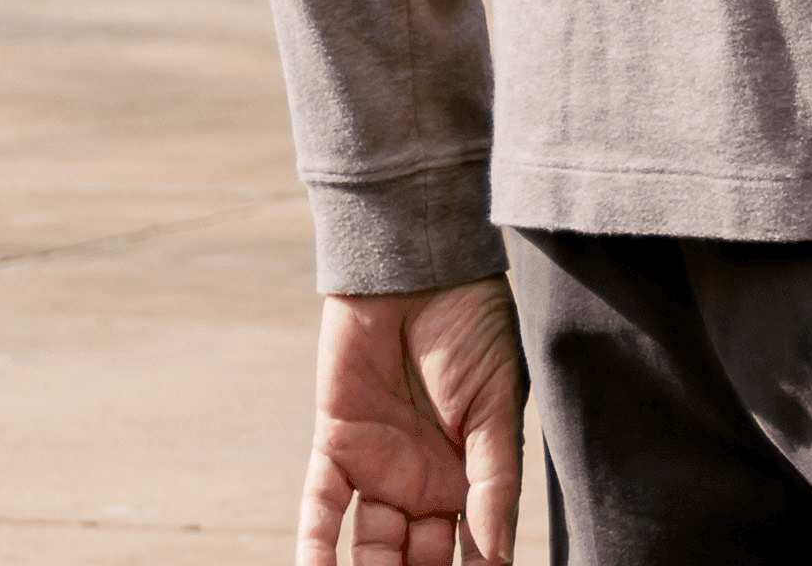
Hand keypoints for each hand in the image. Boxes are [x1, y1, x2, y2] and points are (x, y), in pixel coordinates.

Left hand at [296, 280, 523, 565]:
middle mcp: (424, 479)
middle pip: (417, 556)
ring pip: (368, 545)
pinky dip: (316, 546)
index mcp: (471, 471)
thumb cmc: (474, 329)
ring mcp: (378, 467)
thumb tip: (495, 554)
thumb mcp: (496, 406)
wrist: (421, 274)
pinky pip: (321, 507)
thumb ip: (493, 479)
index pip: (471, 543)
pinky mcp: (335, 447)